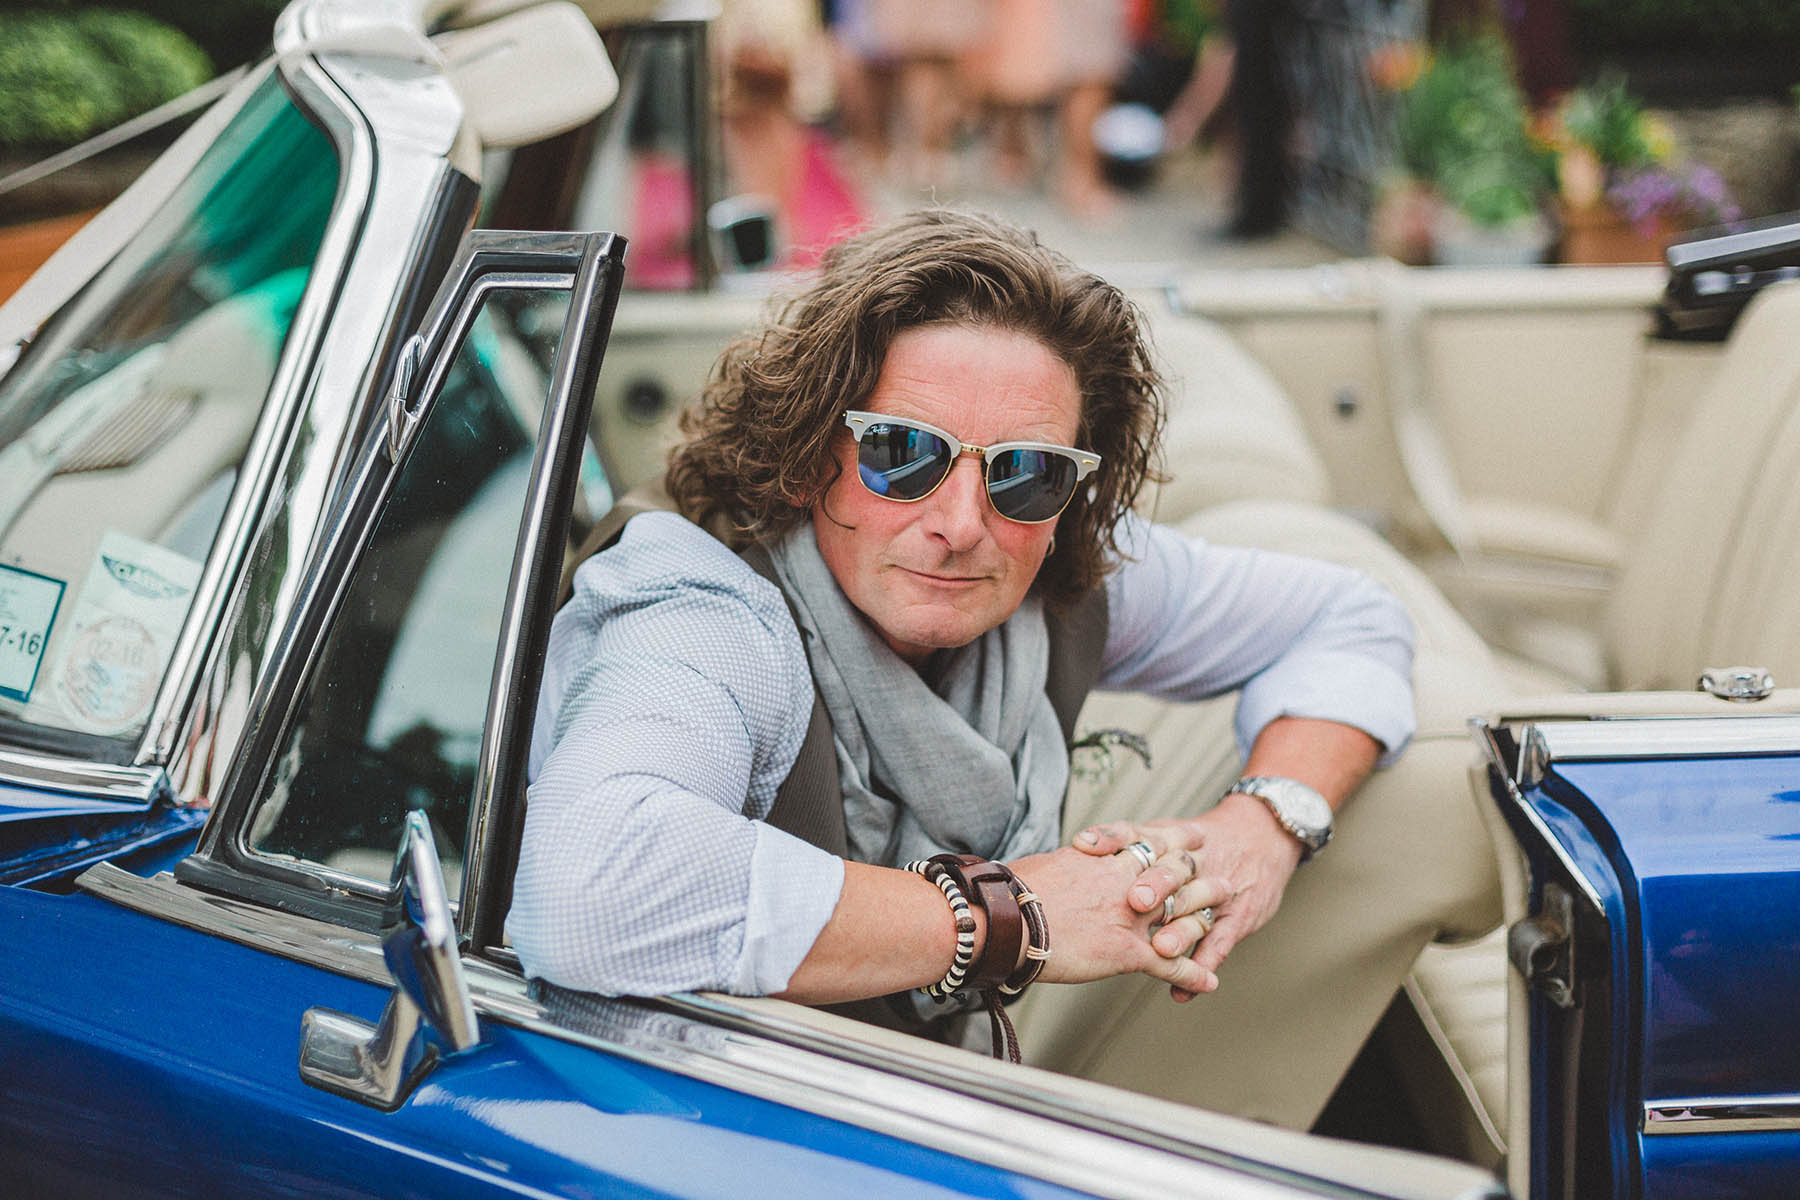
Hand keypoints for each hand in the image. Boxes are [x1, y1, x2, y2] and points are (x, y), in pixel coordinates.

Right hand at [1003, 845, 1226, 996]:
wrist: (1007, 919)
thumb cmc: (1016, 892)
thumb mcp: (1051, 864)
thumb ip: (1073, 864)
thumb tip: (1071, 863)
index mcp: (1107, 860)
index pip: (1152, 843)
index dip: (1177, 840)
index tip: (1194, 835)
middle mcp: (1127, 884)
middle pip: (1178, 876)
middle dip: (1203, 880)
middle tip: (1224, 880)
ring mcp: (1132, 919)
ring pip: (1183, 917)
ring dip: (1206, 922)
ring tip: (1223, 922)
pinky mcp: (1128, 952)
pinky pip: (1170, 965)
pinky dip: (1192, 975)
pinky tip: (1208, 982)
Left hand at [1072, 793, 1303, 999]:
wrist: (1263, 836)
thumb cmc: (1200, 842)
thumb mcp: (1168, 830)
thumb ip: (1126, 841)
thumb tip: (1078, 849)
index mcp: (1170, 840)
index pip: (1137, 833)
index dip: (1113, 838)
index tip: (1086, 846)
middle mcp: (1194, 864)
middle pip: (1173, 870)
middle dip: (1155, 884)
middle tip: (1136, 899)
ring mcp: (1217, 891)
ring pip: (1198, 909)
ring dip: (1180, 931)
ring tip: (1162, 948)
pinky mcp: (1237, 918)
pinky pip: (1219, 945)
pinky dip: (1201, 967)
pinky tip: (1182, 990)